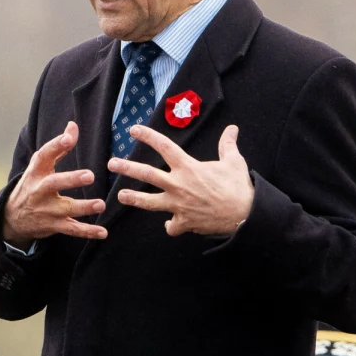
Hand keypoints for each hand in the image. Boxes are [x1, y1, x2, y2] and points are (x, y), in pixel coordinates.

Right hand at [2, 121, 107, 246]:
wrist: (12, 217)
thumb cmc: (32, 185)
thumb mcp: (40, 166)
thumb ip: (58, 147)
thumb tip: (73, 125)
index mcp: (37, 172)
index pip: (44, 155)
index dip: (56, 145)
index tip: (69, 136)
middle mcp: (40, 190)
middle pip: (54, 183)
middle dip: (71, 179)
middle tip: (90, 175)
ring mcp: (46, 210)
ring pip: (66, 209)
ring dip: (84, 207)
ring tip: (100, 204)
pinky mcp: (54, 225)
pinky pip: (72, 229)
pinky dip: (87, 232)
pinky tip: (102, 232)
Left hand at [107, 124, 253, 236]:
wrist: (244, 215)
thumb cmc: (238, 187)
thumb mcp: (234, 162)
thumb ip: (227, 145)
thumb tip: (232, 128)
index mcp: (189, 168)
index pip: (165, 147)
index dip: (148, 136)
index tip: (134, 130)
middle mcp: (179, 185)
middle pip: (147, 175)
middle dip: (127, 168)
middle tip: (112, 164)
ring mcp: (178, 205)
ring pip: (149, 202)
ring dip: (134, 199)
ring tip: (120, 196)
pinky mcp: (183, 222)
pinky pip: (172, 226)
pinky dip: (171, 226)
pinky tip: (170, 225)